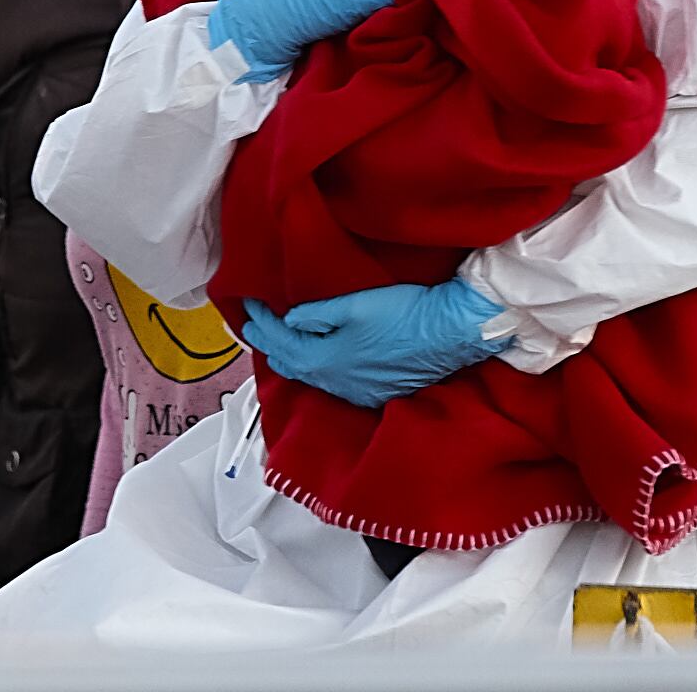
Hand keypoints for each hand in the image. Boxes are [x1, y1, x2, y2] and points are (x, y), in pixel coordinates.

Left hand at [238, 279, 510, 408]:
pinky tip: (319, 357)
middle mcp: (336, 383)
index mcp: (324, 361)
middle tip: (256, 323)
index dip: (261, 322)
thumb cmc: (403, 313)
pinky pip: (334, 383)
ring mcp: (356, 392)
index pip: (279, 343)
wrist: (448, 332)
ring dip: (293, 356)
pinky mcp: (375, 392)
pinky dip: (317, 367)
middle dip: (270, 343)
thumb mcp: (355, 305)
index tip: (248, 304)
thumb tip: (289, 320)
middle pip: (290, 365)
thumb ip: (317, 315)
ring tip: (280, 340)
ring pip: (312, 376)